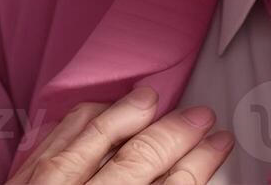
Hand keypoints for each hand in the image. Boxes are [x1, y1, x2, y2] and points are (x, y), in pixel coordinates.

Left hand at [6, 86, 233, 183]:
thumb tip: (182, 173)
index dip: (200, 163)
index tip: (220, 143)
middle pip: (136, 161)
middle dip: (174, 134)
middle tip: (202, 115)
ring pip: (89, 141)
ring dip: (124, 116)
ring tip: (152, 97)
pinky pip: (50, 144)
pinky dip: (77, 124)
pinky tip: (95, 112)